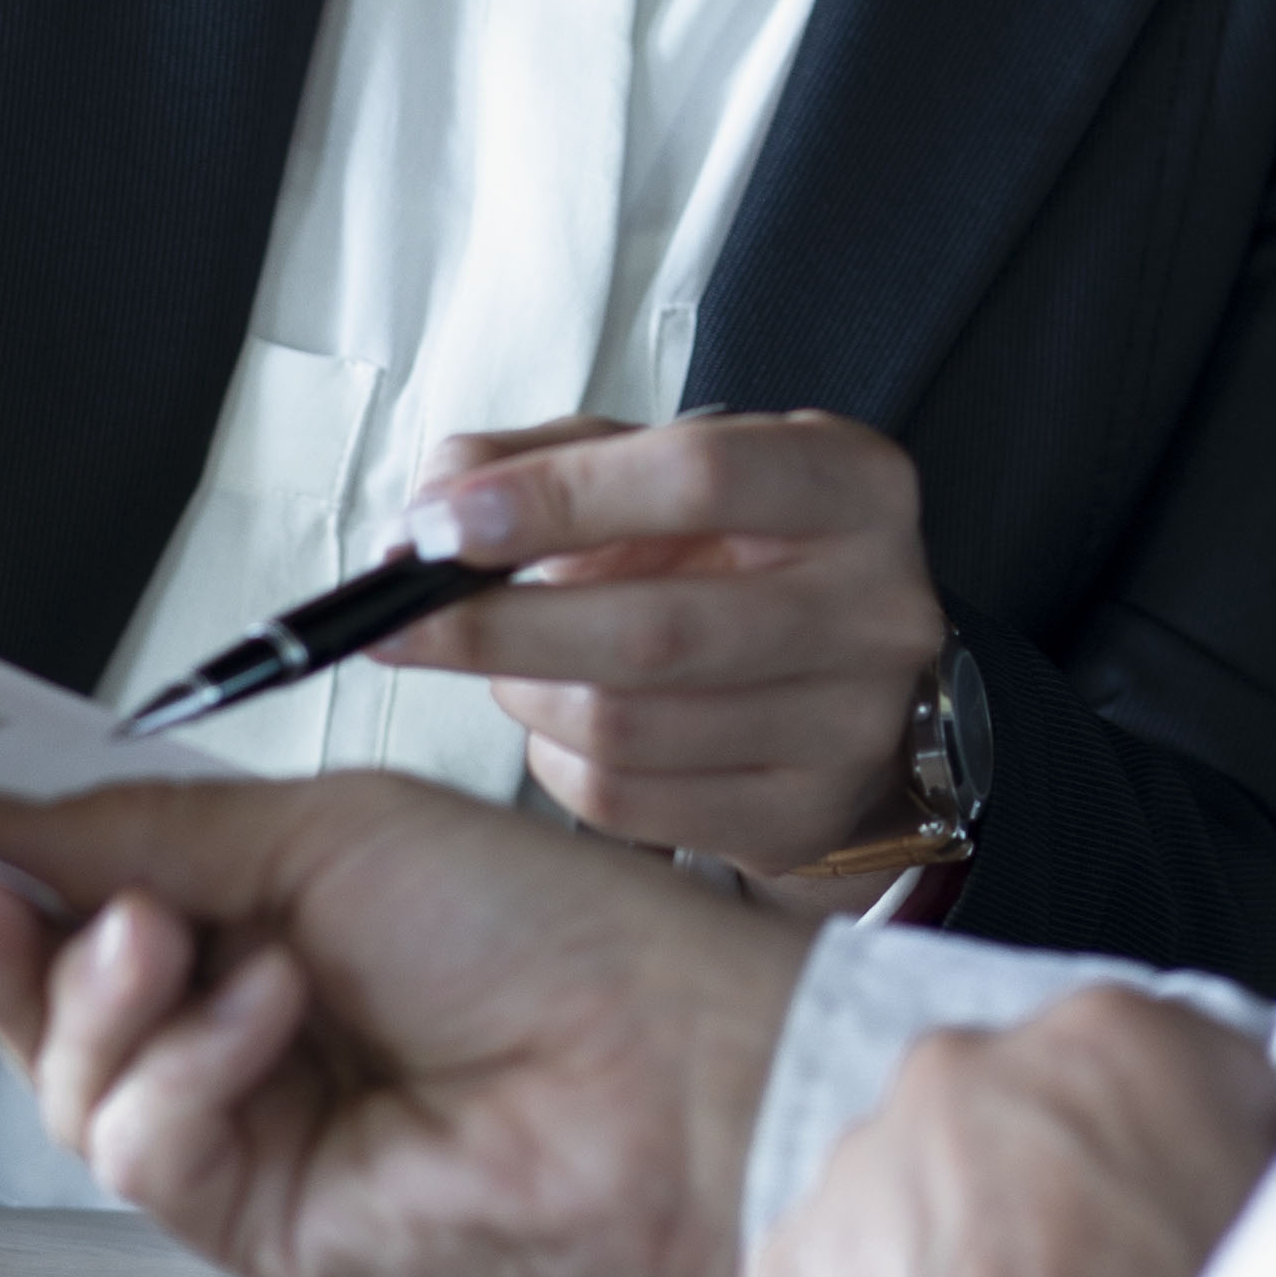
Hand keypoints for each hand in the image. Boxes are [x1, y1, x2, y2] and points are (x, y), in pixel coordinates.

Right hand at [0, 770, 809, 1276]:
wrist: (661, 1066)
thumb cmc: (545, 931)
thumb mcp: (321, 828)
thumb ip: (143, 830)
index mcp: (254, 914)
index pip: (76, 896)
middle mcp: (235, 1026)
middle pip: (43, 1000)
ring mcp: (243, 1129)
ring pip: (69, 1081)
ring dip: (101, 994)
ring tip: (173, 936)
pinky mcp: (254, 1220)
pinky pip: (144, 1145)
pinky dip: (187, 1067)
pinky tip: (267, 1015)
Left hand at [376, 408, 942, 882]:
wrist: (838, 679)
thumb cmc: (732, 555)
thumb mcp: (658, 470)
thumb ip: (541, 459)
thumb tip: (434, 502)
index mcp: (852, 484)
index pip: (699, 476)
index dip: (556, 498)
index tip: (441, 524)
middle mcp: (876, 606)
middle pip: (654, 628)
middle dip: (496, 626)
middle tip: (399, 621)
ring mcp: (850, 724)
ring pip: (626, 726)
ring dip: (523, 693)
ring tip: (508, 662)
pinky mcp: (804, 817)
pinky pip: (627, 802)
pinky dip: (555, 762)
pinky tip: (560, 723)